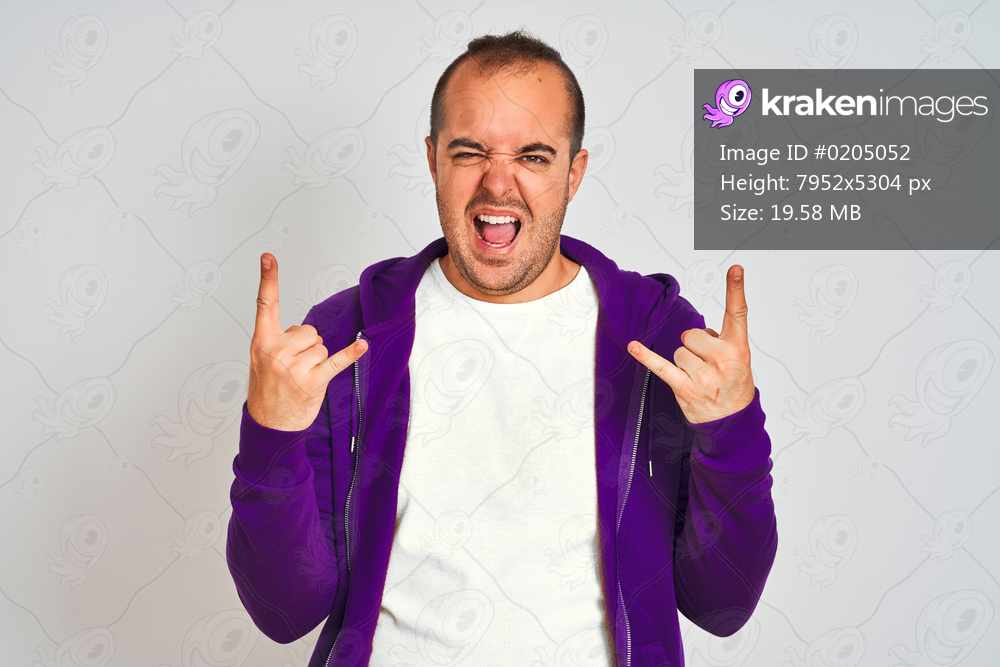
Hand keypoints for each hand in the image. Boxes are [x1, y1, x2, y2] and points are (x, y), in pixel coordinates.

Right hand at [247, 253, 366, 430]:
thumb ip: (279, 340)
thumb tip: (307, 333)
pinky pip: (336, 361)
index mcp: (261, 342)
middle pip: (308, 330)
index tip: (268, 258)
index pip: (264, 304)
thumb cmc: (267, 390)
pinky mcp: (313, 381)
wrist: (268, 425)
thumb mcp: (262, 360)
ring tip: (302, 376)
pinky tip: (362, 346)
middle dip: (307, 345)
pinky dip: (351, 354)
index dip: (267, 279)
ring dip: (317, 359)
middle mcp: (276, 351)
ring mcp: (294, 367)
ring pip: (321, 346)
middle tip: (294, 365)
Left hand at [628, 265, 753, 423]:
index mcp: (738, 348)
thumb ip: (721, 341)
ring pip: (679, 351)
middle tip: (708, 366)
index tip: (735, 269)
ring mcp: (703, 375)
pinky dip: (645, 357)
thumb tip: (696, 332)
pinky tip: (633, 347)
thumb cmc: (734, 387)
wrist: (733, 422)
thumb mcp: (740, 361)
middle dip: (695, 347)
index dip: (736, 289)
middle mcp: (722, 359)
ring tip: (699, 378)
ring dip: (684, 363)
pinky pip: (661, 366)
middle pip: (692, 334)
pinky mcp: (684, 387)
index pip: (738, 313)